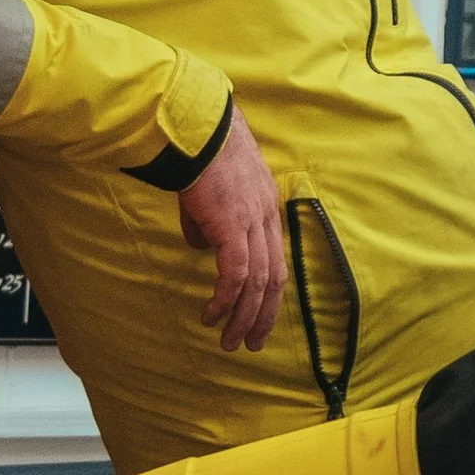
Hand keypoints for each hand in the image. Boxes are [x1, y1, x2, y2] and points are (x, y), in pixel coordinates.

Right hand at [178, 108, 283, 349]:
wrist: (198, 130)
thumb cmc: (201, 154)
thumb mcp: (212, 193)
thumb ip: (210, 224)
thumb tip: (202, 246)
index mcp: (267, 210)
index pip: (276, 261)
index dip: (269, 295)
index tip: (260, 318)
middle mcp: (267, 219)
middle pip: (274, 279)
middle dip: (262, 316)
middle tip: (251, 344)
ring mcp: (253, 222)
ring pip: (257, 283)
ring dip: (242, 317)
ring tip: (229, 341)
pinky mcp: (232, 226)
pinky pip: (235, 274)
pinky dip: (226, 299)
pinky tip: (212, 315)